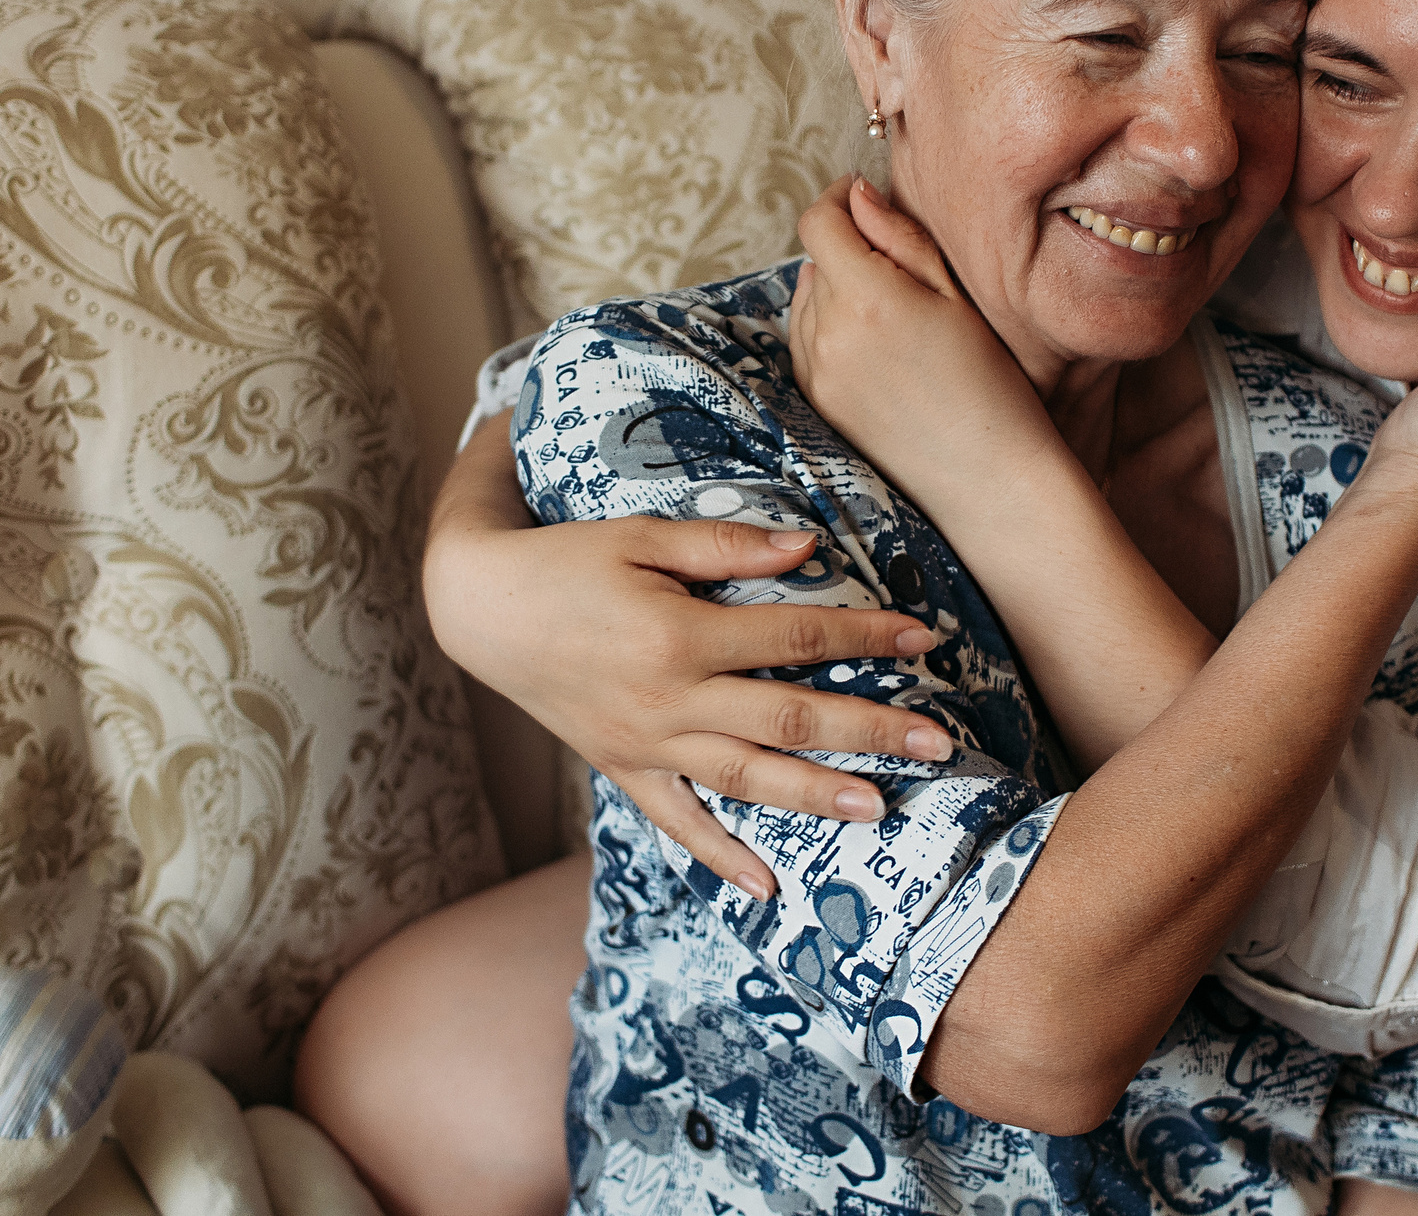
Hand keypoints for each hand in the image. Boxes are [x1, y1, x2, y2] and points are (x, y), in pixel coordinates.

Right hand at [422, 425, 952, 898]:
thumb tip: (809, 547)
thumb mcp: (642, 534)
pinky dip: (720, 856)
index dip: (867, 639)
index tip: (925, 640)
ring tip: (879, 809)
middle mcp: (669, 701)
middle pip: (789, 720)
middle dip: (870, 732)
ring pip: (746, 779)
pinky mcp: (621, 768)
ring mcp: (645, 744)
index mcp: (680, 636)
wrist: (479, 607)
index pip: (798, 640)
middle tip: (938, 745)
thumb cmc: (568, 560)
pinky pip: (677, 822)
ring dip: (815, 797)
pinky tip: (767, 883)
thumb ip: (727, 547)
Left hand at [789, 175, 1057, 515]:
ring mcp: (816, 374)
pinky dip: (829, 332)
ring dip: (835, 290)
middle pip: (814, 261)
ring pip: (806, 303)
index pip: (818, 222)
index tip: (863, 198)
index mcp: (867, 298)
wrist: (989, 481)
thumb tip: (856, 196)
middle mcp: (828, 334)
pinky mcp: (816, 405)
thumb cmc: (990, 385)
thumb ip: (900, 238)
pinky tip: (878, 349)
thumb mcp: (956, 296)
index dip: (838, 200)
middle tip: (900, 266)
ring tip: (894, 314)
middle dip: (846, 248)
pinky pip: (806, 345)